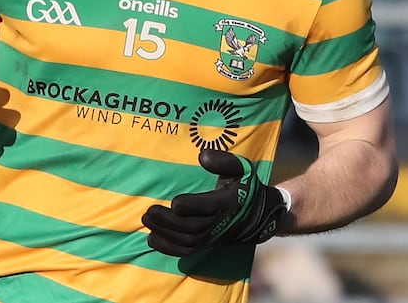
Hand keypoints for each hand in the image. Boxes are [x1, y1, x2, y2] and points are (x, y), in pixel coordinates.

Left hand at [142, 148, 286, 255]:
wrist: (260, 215)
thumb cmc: (246, 186)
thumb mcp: (241, 168)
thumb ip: (223, 161)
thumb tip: (202, 156)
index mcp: (226, 202)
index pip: (208, 208)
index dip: (190, 207)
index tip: (173, 202)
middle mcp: (219, 223)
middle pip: (192, 227)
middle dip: (168, 221)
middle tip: (148, 212)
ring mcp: (212, 236)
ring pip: (187, 240)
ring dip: (165, 233)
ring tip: (146, 221)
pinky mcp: (207, 243)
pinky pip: (187, 251)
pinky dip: (169, 248)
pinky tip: (152, 239)